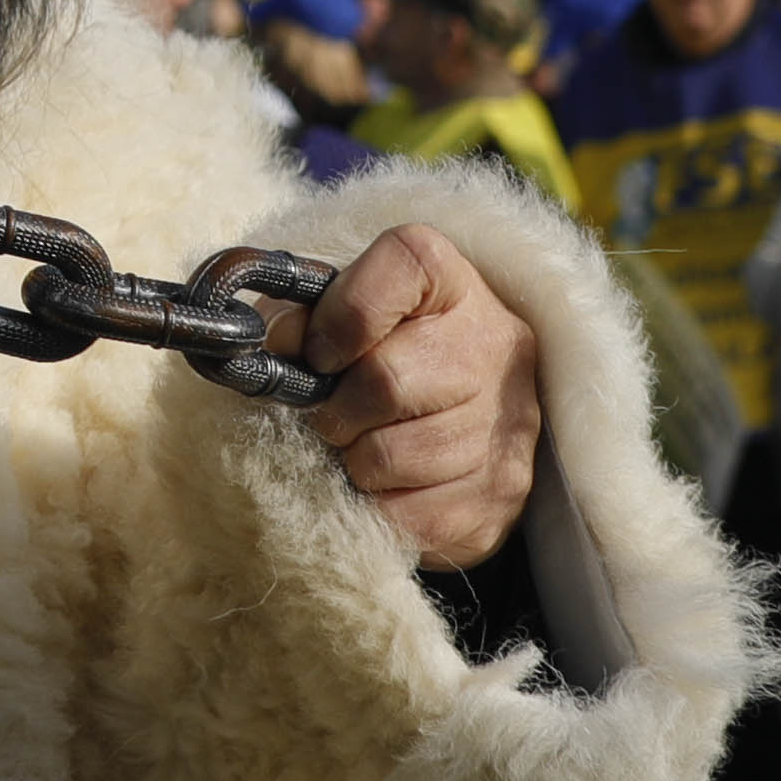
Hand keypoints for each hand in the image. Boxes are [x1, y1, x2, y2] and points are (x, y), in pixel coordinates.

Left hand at [304, 225, 542, 571]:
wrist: (462, 413)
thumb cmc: (384, 354)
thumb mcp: (341, 313)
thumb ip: (299, 315)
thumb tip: (271, 341)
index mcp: (451, 281)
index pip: (402, 264)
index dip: (341, 314)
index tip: (318, 353)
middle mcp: (494, 341)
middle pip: (386, 380)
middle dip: (336, 409)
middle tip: (329, 417)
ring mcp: (509, 420)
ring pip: (393, 457)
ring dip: (355, 462)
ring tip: (358, 449)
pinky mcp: (503, 491)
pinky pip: (411, 516)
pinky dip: (379, 508)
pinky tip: (385, 486)